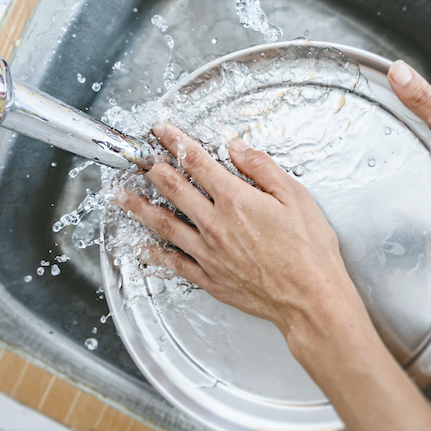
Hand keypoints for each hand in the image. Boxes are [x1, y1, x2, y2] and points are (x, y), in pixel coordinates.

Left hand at [116, 123, 430, 430]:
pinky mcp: (209, 277)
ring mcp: (208, 252)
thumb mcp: (296, 197)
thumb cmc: (309, 251)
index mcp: (236, 199)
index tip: (163, 131)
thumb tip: (238, 149)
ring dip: (140, 207)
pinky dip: (154, 254)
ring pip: (164, 224)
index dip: (176, 142)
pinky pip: (173, 263)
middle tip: (138, 159)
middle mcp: (215, 224)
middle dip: (153, 169)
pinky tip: (141, 248)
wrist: (309, 299)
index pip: (197, 162)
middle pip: (173, 189)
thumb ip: (263, 169)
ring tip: (121, 195)